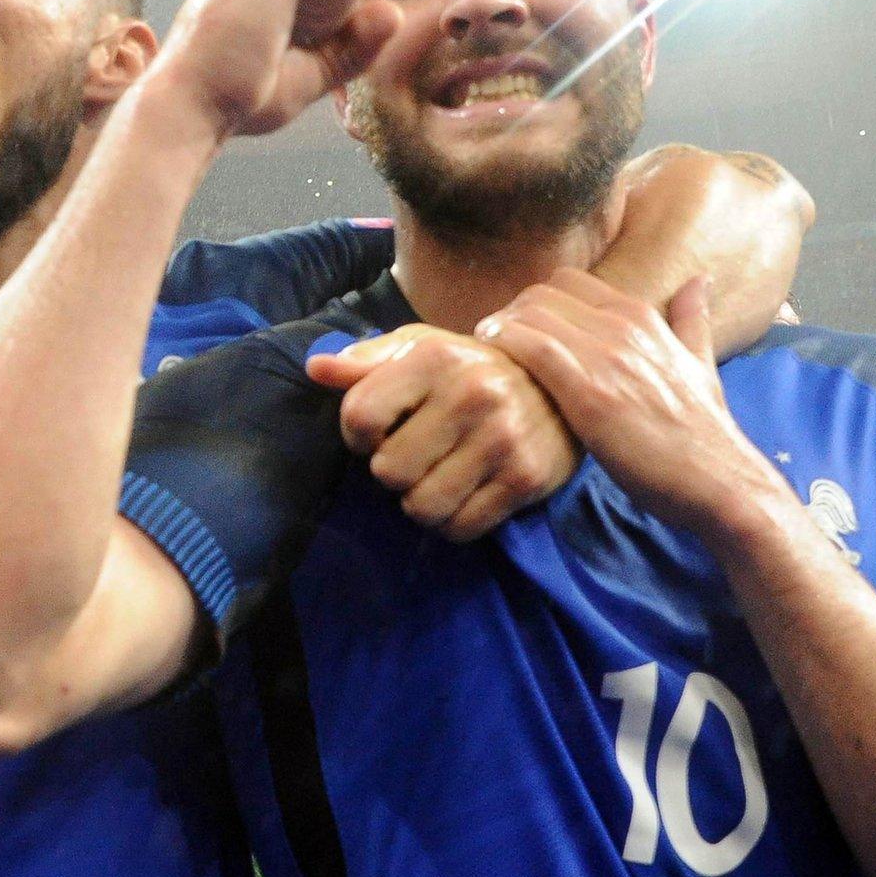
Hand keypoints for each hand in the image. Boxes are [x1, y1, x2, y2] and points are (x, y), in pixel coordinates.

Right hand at [146, 0, 398, 141]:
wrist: (193, 105)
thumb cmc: (234, 94)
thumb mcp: (309, 69)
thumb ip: (352, 43)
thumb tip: (394, 12)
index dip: (328, 23)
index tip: (271, 42)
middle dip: (334, 18)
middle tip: (271, 40)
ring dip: (333, 16)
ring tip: (272, 31)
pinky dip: (334, 11)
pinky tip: (279, 22)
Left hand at [308, 325, 577, 540]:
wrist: (561, 386)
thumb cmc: (470, 368)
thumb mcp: (420, 348)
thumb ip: (366, 360)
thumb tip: (314, 368)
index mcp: (435, 357)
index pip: (360, 417)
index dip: (357, 435)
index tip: (377, 433)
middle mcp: (472, 395)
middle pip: (388, 471)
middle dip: (392, 471)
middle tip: (415, 457)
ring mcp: (503, 439)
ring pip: (422, 507)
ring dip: (420, 502)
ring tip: (436, 477)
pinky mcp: (527, 478)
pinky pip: (461, 528)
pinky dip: (453, 522)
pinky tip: (462, 495)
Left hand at [477, 270, 792, 536]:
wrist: (717, 481)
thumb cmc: (702, 430)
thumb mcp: (699, 363)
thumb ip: (691, 320)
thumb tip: (698, 280)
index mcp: (641, 315)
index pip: (567, 281)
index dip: (534, 302)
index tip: (517, 329)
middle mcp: (622, 325)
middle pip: (540, 294)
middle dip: (509, 314)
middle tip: (493, 345)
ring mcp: (606, 356)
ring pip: (529, 315)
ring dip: (498, 331)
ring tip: (485, 358)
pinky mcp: (589, 393)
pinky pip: (531, 349)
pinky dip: (505, 349)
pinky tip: (494, 369)